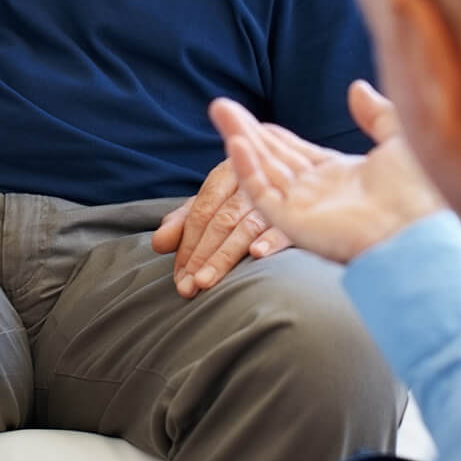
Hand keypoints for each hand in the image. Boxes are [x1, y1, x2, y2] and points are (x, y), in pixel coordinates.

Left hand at [151, 158, 289, 297]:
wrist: (301, 176)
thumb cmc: (245, 198)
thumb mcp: (213, 203)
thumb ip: (183, 222)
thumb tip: (158, 244)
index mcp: (227, 173)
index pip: (201, 212)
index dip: (187, 245)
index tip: (179, 277)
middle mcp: (252, 181)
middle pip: (222, 220)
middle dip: (201, 255)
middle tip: (188, 287)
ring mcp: (278, 196)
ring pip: (247, 227)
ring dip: (225, 256)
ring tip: (205, 282)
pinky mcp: (301, 212)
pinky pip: (285, 226)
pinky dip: (271, 240)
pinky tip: (256, 255)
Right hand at [209, 80, 445, 264]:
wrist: (424, 228)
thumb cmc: (423, 192)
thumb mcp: (400, 139)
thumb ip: (376, 114)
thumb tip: (356, 87)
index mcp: (339, 176)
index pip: (293, 151)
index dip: (270, 133)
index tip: (247, 115)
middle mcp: (317, 192)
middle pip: (271, 157)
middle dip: (245, 130)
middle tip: (220, 106)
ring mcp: (304, 208)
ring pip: (262, 170)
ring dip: (240, 141)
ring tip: (220, 112)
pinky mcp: (295, 224)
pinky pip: (263, 195)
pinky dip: (248, 170)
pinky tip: (235, 143)